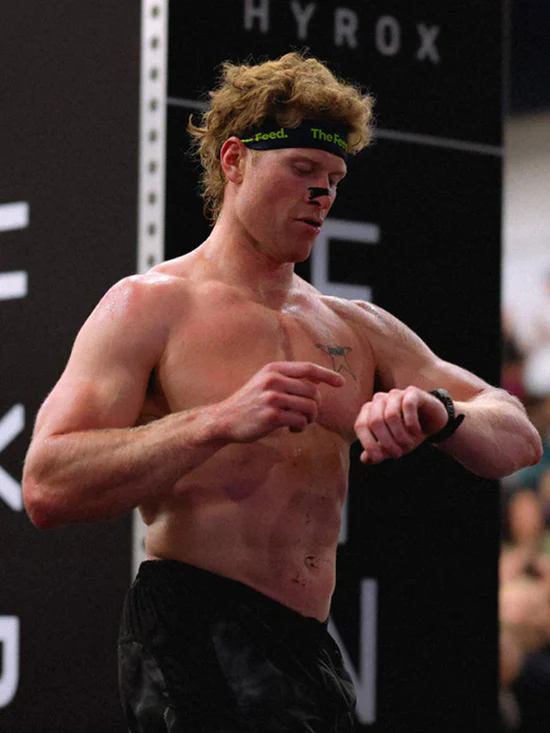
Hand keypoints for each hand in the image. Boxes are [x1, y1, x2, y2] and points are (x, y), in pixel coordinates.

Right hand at [217, 361, 344, 442]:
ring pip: (310, 407)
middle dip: (316, 406)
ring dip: (309, 418)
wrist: (225, 419)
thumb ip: (289, 379)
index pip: (308, 368)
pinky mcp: (272, 415)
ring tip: (299, 422)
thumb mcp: (266, 382)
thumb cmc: (249, 402)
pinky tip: (291, 428)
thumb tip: (318, 380)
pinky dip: (300, 426)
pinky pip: (300, 420)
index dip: (328, 374)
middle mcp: (274, 380)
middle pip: (313, 391)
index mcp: (274, 369)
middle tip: (307, 415)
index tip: (341, 383)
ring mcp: (272, 397)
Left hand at [354, 387, 447, 463]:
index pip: (360, 425)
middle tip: (398, 454)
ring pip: (391, 415)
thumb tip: (364, 459)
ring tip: (408, 444)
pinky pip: (408, 406)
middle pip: (375, 421)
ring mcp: (395, 394)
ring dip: (400, 435)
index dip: (368, 443)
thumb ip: (378, 452)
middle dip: (386, 442)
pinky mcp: (412, 392)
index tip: (378, 458)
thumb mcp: (393, 446)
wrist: (432, 421)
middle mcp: (379, 399)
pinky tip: (417, 431)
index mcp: (369, 410)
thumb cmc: (408, 433)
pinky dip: (412, 423)